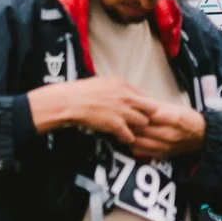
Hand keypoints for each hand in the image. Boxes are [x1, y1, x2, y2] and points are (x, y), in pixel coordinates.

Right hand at [28, 77, 156, 143]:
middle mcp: (127, 96)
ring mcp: (123, 111)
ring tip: (129, 130)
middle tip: (138, 122)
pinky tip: (120, 137)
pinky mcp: (116, 125)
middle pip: (151, 110)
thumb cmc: (83, 91)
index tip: (142, 112)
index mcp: (124, 84)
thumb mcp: (104, 82)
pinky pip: (130, 136)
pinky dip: (126, 138)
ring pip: (143, 123)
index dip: (145, 106)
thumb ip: (119, 88)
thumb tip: (128, 94)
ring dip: (137, 128)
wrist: (70, 101)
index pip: (147, 96)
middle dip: (146, 116)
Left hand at [121, 103, 205, 159]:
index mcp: (172, 118)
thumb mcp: (172, 106)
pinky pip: (140, 151)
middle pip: (139, 128)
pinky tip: (130, 137)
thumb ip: (153, 104)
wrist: (201, 136)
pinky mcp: (161, 155)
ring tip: (122, 127)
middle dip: (127, 122)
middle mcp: (168, 134)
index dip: (132, 111)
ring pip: (137, 141)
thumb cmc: (186, 118)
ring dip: (127, 134)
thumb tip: (135, 98)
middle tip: (117, 116)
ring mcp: (164, 146)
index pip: (146, 115)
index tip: (122, 106)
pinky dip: (132, 144)